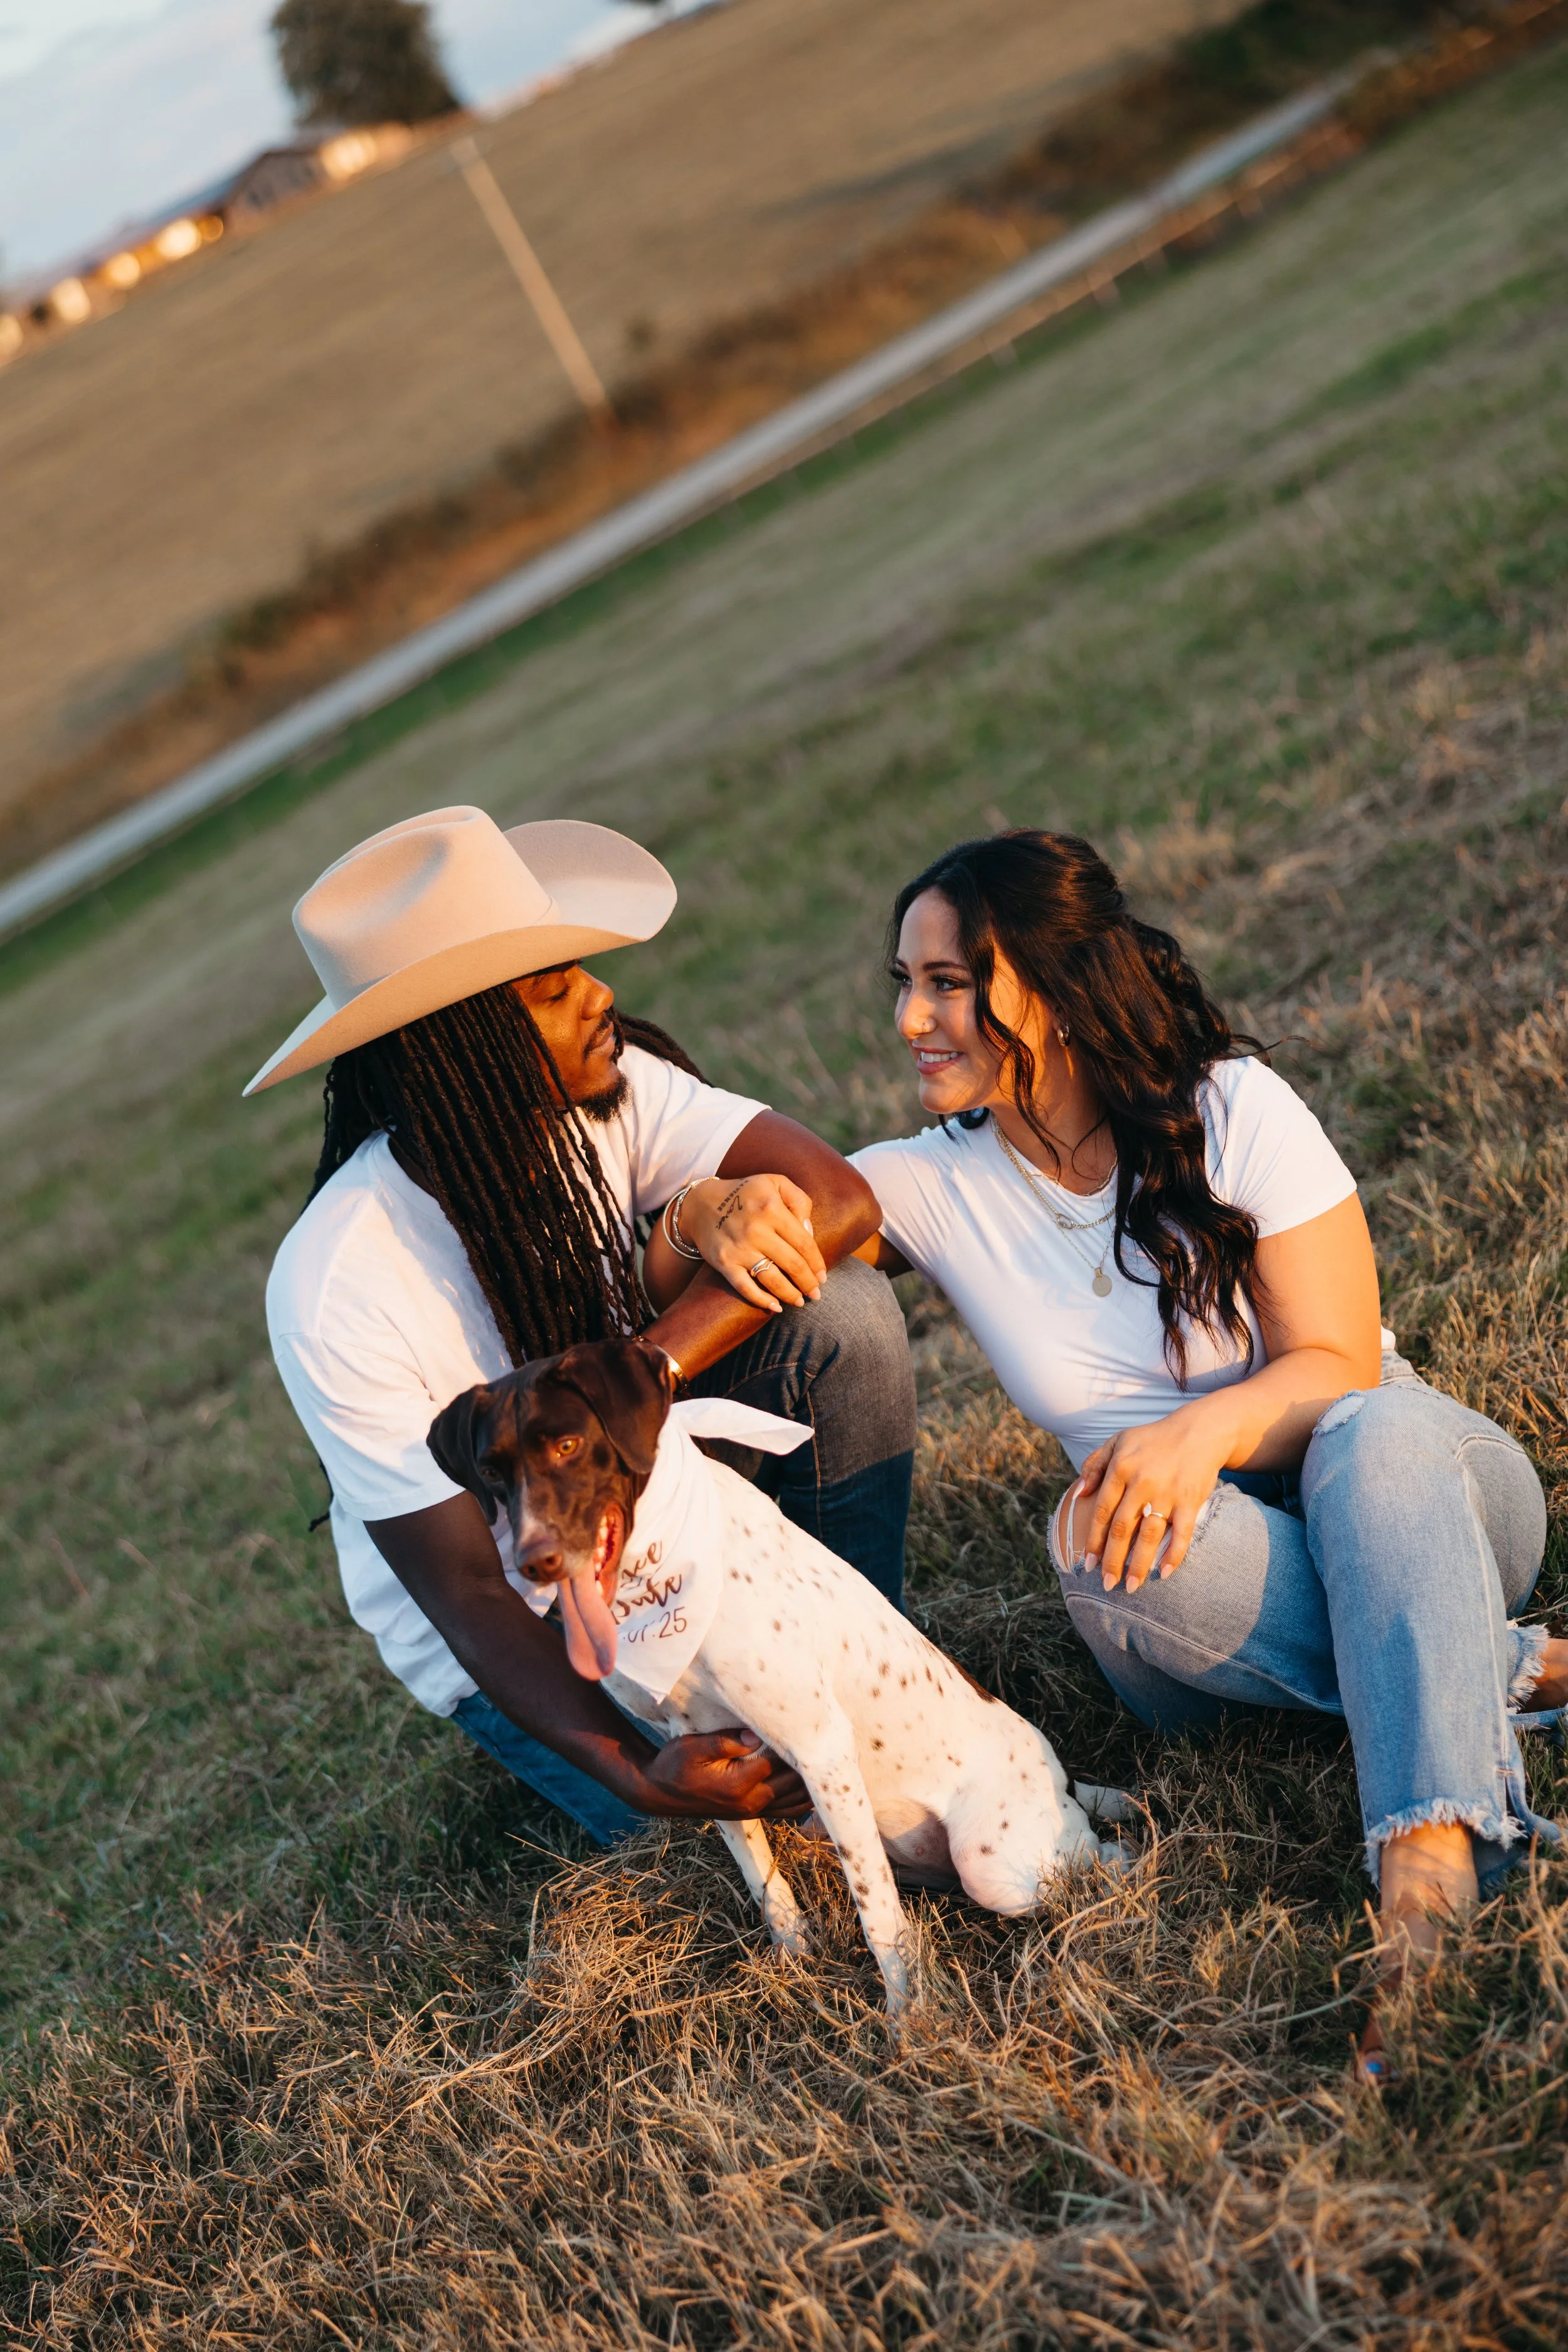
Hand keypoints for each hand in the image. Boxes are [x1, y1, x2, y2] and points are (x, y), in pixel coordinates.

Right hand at [641, 1728, 810, 1819]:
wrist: (659, 1793)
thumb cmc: (674, 1765)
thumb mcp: (693, 1747)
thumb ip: (727, 1741)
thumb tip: (757, 1734)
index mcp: (739, 1784)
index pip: (780, 1760)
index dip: (795, 1740)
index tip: (809, 1720)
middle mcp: (751, 1801)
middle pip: (795, 1782)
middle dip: (812, 1761)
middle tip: (826, 1734)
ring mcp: (754, 1810)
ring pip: (797, 1800)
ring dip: (813, 1782)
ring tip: (830, 1757)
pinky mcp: (753, 1812)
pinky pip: (788, 1810)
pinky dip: (805, 1798)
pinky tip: (814, 1784)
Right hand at [679, 1174, 825, 1312]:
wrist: (701, 1204)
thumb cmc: (745, 1194)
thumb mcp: (774, 1182)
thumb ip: (799, 1201)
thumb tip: (809, 1232)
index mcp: (772, 1208)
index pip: (804, 1243)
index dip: (817, 1263)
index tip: (823, 1276)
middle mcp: (756, 1229)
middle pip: (793, 1264)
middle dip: (808, 1283)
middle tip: (816, 1294)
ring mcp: (739, 1248)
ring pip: (773, 1279)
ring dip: (791, 1295)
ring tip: (800, 1302)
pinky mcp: (724, 1262)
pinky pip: (745, 1287)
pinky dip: (762, 1300)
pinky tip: (775, 1307)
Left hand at [1077, 1404, 1229, 1592]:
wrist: (1199, 1431)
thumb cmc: (1153, 1439)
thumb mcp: (1118, 1441)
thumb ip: (1094, 1464)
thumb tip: (1078, 1494)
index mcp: (1121, 1468)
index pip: (1103, 1512)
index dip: (1094, 1541)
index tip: (1087, 1564)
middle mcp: (1142, 1482)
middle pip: (1122, 1529)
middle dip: (1112, 1560)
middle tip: (1106, 1585)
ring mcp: (1168, 1492)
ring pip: (1149, 1536)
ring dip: (1139, 1565)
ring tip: (1130, 1587)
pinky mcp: (1191, 1500)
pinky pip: (1182, 1533)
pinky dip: (1174, 1555)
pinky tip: (1164, 1574)